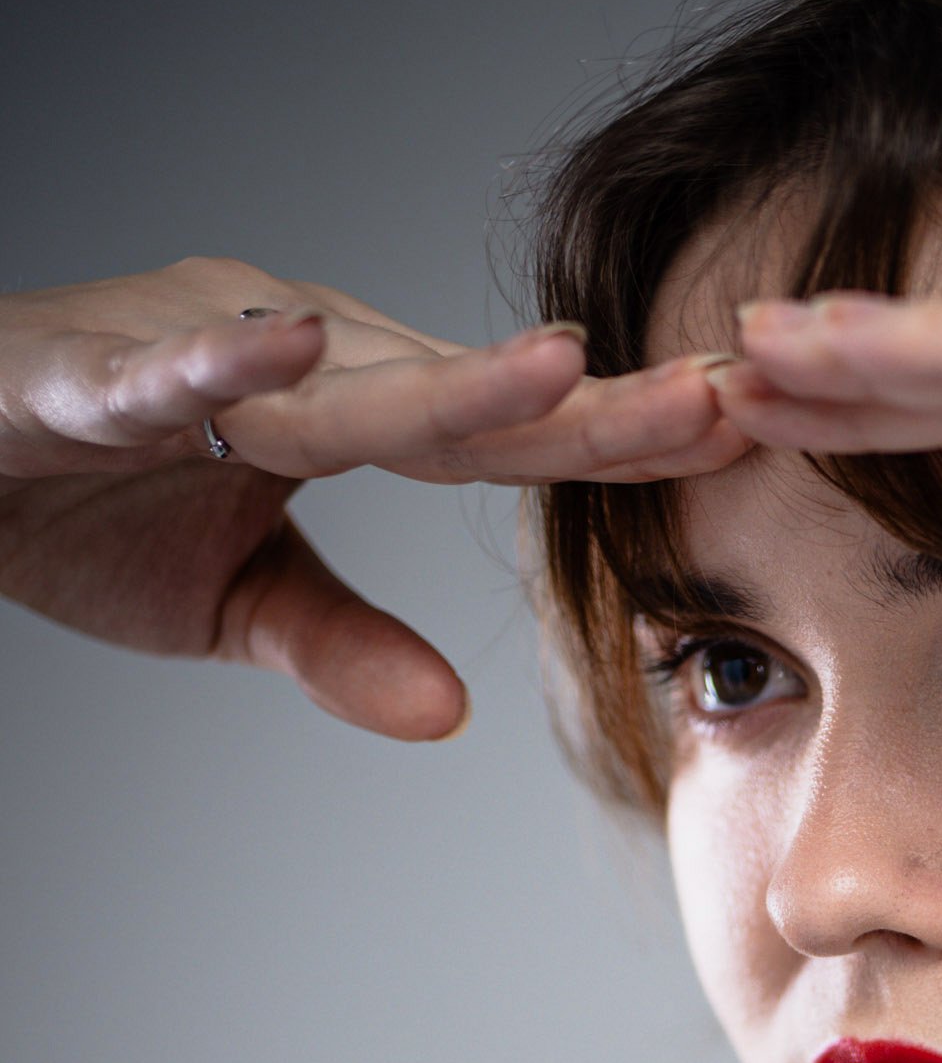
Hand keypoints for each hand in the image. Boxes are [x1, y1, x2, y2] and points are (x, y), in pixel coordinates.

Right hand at [0, 259, 756, 737]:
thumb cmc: (79, 498)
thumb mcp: (229, 600)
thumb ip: (339, 646)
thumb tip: (449, 718)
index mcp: (340, 402)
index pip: (503, 435)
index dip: (616, 437)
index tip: (742, 439)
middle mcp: (285, 350)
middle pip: (458, 399)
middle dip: (591, 403)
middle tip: (725, 400)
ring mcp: (185, 350)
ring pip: (338, 380)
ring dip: (450, 378)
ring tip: (564, 367)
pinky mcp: (78, 374)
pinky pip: (155, 369)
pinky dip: (217, 360)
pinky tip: (296, 345)